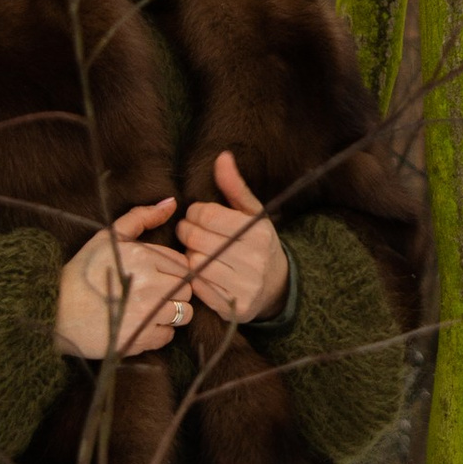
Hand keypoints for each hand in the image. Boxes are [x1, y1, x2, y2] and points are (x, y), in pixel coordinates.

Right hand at [55, 201, 199, 359]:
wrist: (55, 310)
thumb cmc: (82, 271)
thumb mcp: (108, 237)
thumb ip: (141, 217)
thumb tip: (172, 202)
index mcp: (143, 257)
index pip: (182, 263)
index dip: (169, 270)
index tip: (153, 275)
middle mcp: (149, 285)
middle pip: (187, 289)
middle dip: (174, 290)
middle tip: (152, 293)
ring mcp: (147, 314)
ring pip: (183, 313)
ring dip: (170, 313)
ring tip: (148, 309)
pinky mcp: (140, 339)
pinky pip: (168, 336)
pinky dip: (157, 332)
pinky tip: (139, 325)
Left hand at [178, 151, 291, 326]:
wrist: (275, 286)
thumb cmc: (257, 243)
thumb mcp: (251, 213)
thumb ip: (234, 186)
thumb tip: (222, 156)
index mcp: (258, 232)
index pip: (206, 214)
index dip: (195, 212)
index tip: (198, 215)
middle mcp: (253, 259)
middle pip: (195, 238)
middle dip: (187, 232)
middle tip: (190, 232)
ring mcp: (242, 286)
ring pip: (192, 262)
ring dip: (189, 255)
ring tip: (197, 251)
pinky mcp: (231, 306)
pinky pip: (195, 287)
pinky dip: (192, 277)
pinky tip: (200, 270)